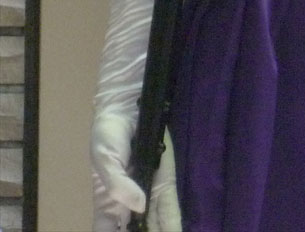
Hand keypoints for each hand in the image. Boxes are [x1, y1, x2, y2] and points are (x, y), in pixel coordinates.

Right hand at [92, 114, 181, 231]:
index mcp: (108, 205)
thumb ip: (119, 186)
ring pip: (154, 226)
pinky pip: (170, 208)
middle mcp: (130, 204)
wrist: (127, 109)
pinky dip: (173, 224)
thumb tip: (140, 207)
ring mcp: (149, 194)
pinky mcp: (165, 182)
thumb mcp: (106, 162)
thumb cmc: (109, 137)